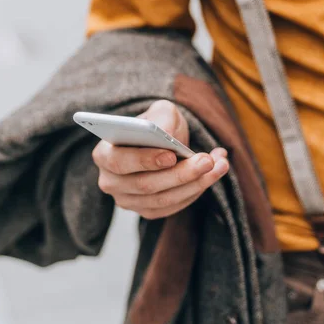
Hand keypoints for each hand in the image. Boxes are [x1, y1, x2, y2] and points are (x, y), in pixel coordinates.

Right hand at [92, 100, 229, 219]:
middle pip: (146, 185)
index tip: (171, 155)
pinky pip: (173, 207)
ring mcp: (127, 200)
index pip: (118, 161)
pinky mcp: (147, 211)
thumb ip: (162, 118)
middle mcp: (110, 182)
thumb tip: (167, 135)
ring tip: (219, 164)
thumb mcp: (161, 112)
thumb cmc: (157, 124)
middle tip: (207, 160)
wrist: (161, 142)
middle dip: (181, 173)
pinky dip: (196, 191)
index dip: (144, 160)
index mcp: (104, 153)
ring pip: (163, 199)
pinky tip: (214, 174)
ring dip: (196, 183)